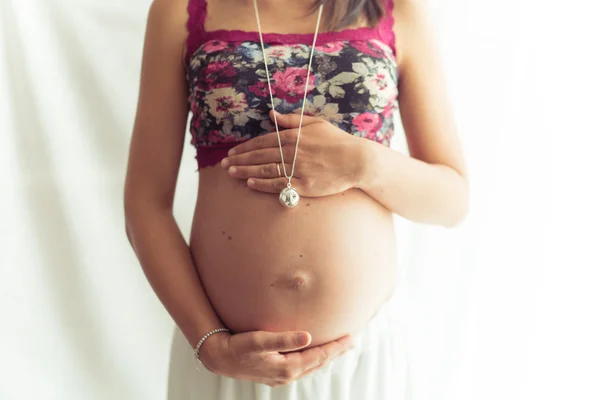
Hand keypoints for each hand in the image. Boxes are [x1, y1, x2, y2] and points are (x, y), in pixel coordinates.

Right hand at [198, 330, 353, 386]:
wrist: (218, 358)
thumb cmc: (237, 346)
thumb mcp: (259, 340)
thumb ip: (284, 339)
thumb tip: (308, 336)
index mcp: (287, 367)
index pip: (318, 356)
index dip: (335, 347)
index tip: (350, 338)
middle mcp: (286, 375)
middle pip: (318, 363)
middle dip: (334, 353)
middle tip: (350, 342)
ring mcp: (280, 377)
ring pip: (310, 367)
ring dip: (324, 357)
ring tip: (336, 349)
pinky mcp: (274, 374)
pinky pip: (300, 368)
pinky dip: (311, 361)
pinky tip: (312, 356)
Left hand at [221, 110, 365, 196]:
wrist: (356, 160)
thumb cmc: (337, 141)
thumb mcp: (315, 123)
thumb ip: (291, 120)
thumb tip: (271, 115)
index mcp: (293, 137)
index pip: (263, 142)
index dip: (245, 147)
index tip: (232, 152)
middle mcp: (292, 153)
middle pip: (259, 157)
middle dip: (240, 160)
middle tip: (224, 164)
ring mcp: (297, 170)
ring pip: (265, 171)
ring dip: (245, 172)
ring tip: (231, 173)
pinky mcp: (304, 186)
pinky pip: (279, 185)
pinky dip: (263, 184)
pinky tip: (250, 184)